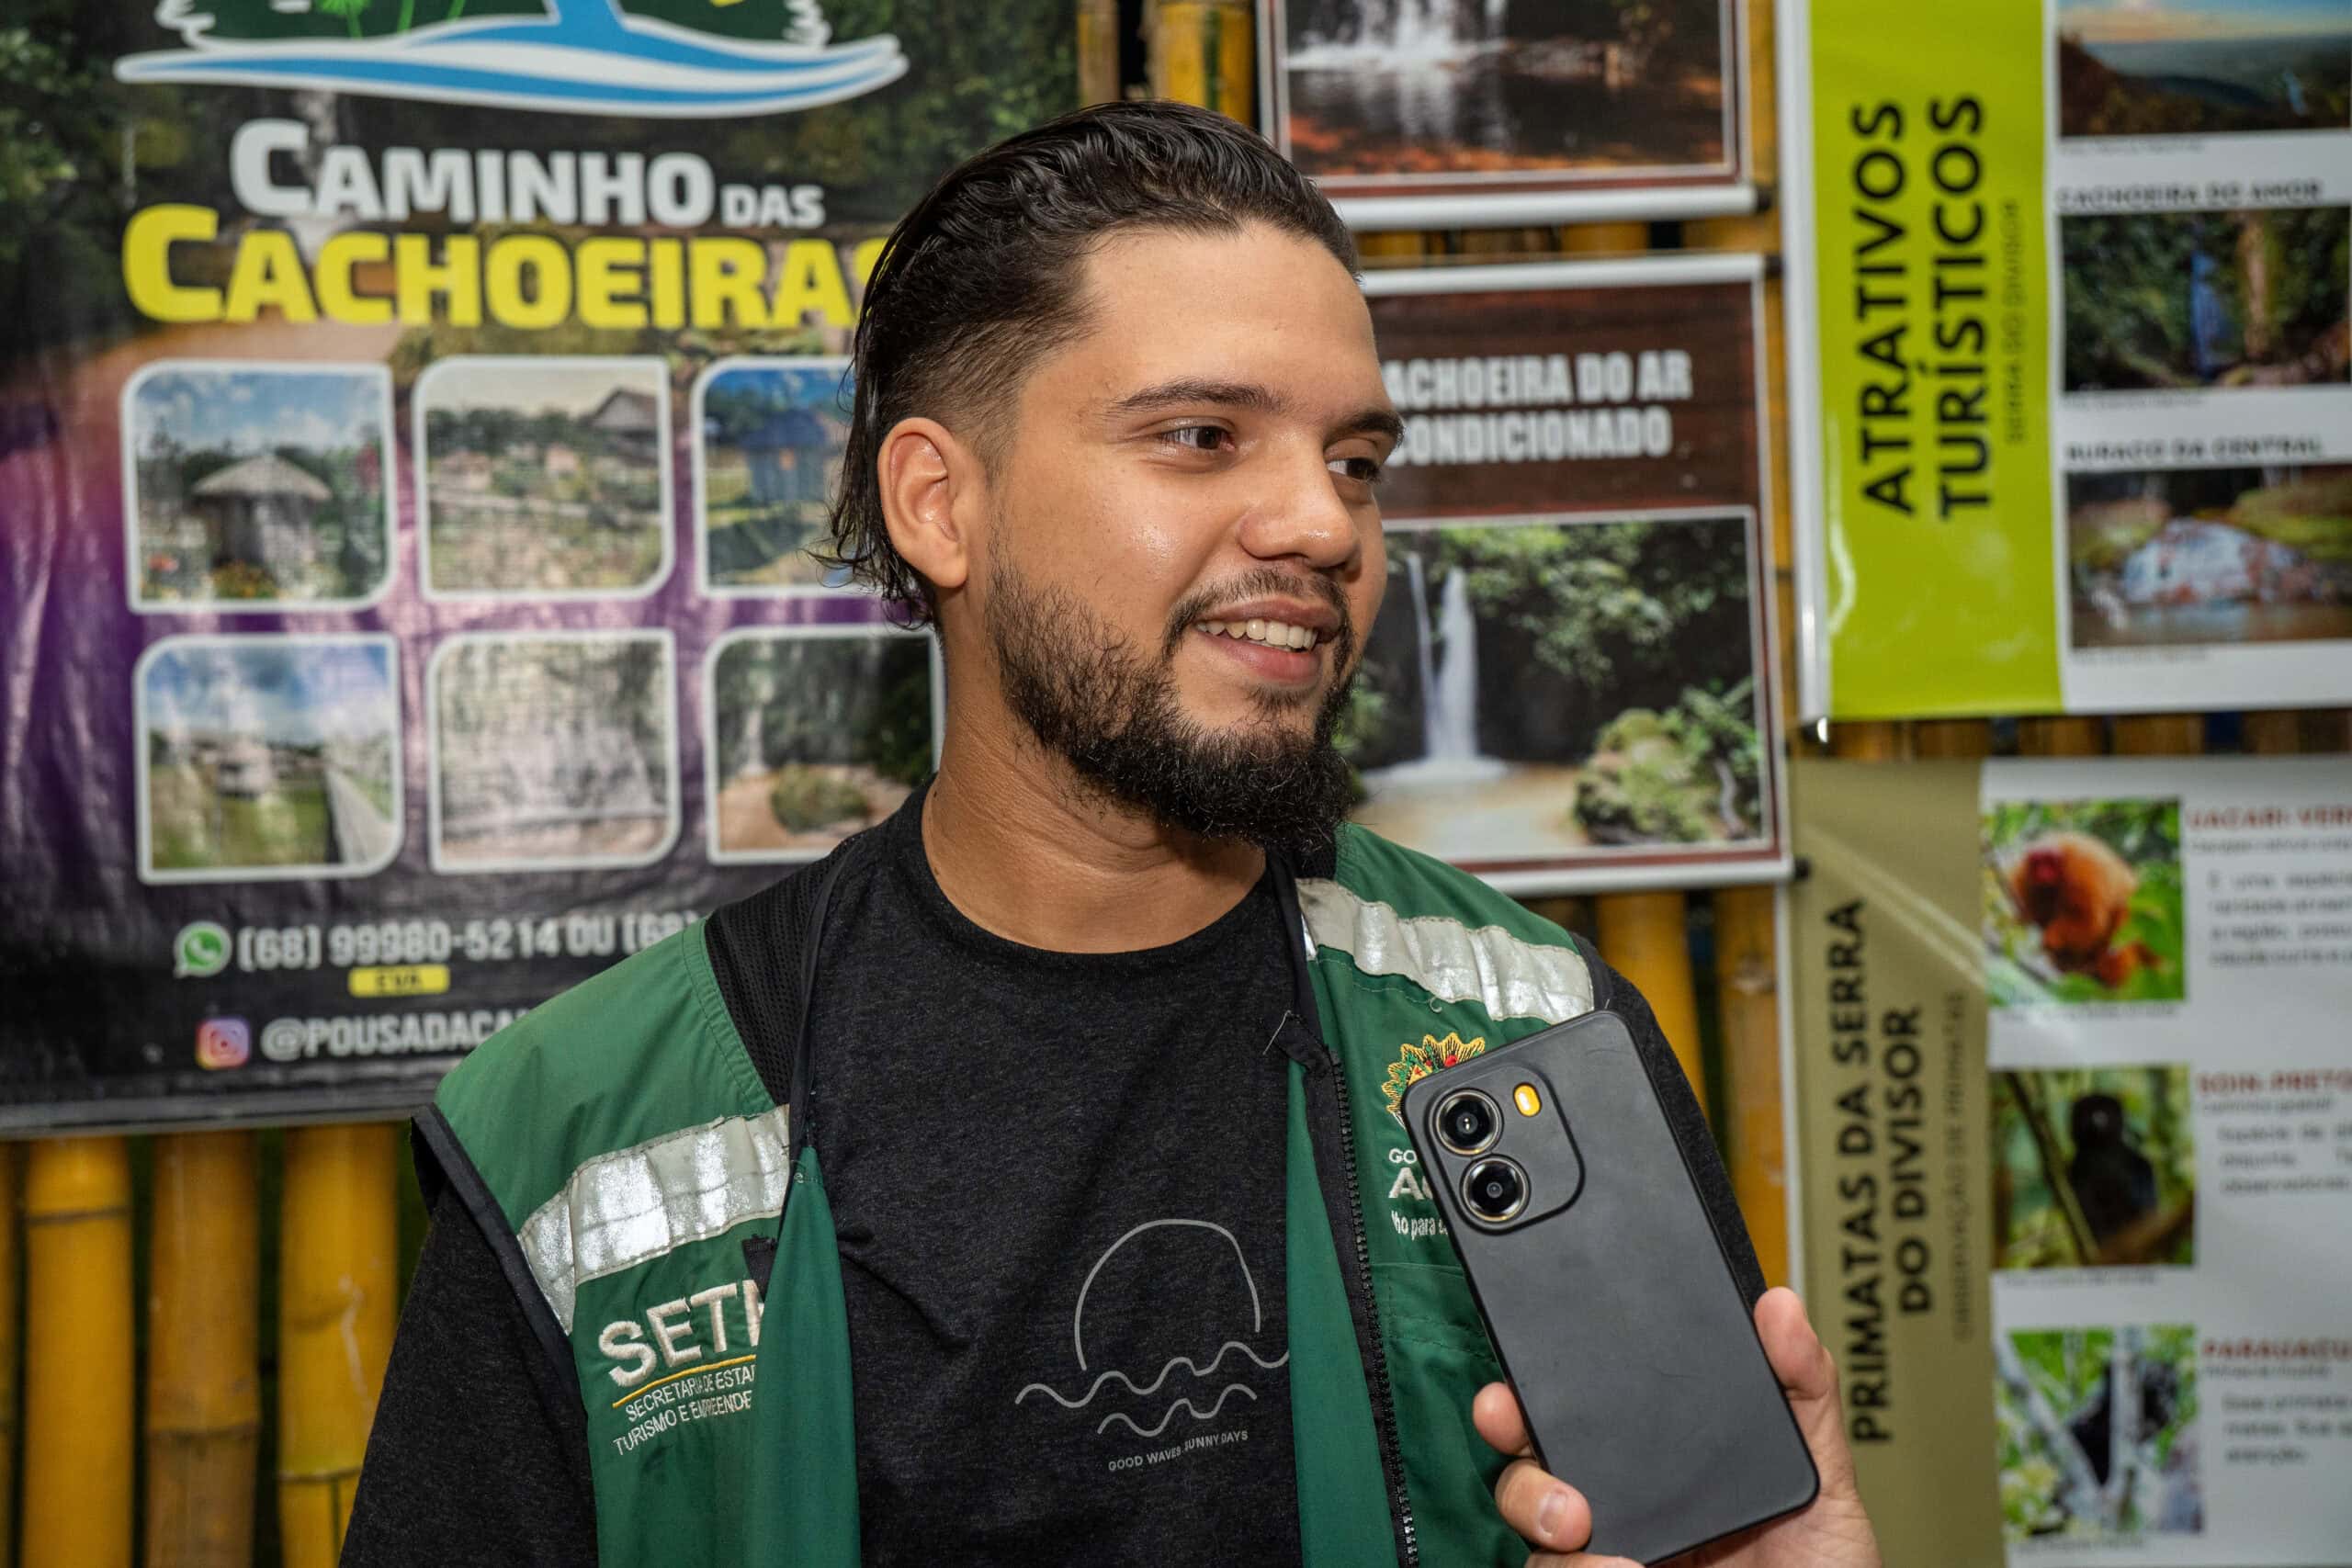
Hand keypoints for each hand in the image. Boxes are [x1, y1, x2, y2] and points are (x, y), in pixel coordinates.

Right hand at [1474, 1286, 1882, 1566]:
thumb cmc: (1822, 1567)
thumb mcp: (1823, 1477)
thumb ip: (1805, 1391)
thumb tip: (1780, 1306)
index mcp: (1665, 1455)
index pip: (1590, 1400)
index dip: (1544, 1373)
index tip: (1526, 1357)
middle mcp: (1625, 1496)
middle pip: (1534, 1445)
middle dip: (1505, 1421)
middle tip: (1509, 1420)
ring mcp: (1608, 1546)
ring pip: (1527, 1511)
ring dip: (1533, 1503)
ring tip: (1577, 1525)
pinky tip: (1616, 1566)